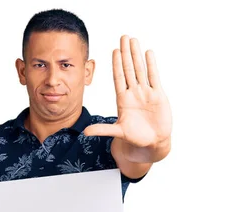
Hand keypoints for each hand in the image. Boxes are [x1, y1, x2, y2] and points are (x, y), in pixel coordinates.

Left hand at [83, 35, 171, 149]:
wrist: (153, 142)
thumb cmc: (136, 137)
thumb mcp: (119, 132)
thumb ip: (103, 130)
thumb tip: (85, 132)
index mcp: (123, 100)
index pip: (119, 77)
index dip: (116, 64)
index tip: (114, 50)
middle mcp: (134, 93)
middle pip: (129, 69)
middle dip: (126, 53)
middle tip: (123, 37)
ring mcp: (146, 92)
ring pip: (140, 70)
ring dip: (137, 55)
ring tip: (134, 40)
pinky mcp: (158, 95)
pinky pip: (154, 77)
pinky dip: (151, 65)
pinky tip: (148, 53)